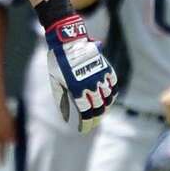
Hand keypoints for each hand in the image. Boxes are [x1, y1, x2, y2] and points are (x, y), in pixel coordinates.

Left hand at [44, 13, 116, 132]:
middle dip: (97, 117)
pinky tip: (109, 96)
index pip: (86, 112)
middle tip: (94, 121)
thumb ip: (63, 98)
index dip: (87, 122)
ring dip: (106, 106)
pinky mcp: (105, 68)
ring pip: (108, 97)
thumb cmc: (59, 62)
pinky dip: (112, 92)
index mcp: (77, 90)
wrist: (68, 42)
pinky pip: (113, 84)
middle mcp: (91, 85)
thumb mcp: (56, 82)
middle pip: (99, 107)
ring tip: (102, 110)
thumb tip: (67, 113)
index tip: (85, 128)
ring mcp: (100, 76)